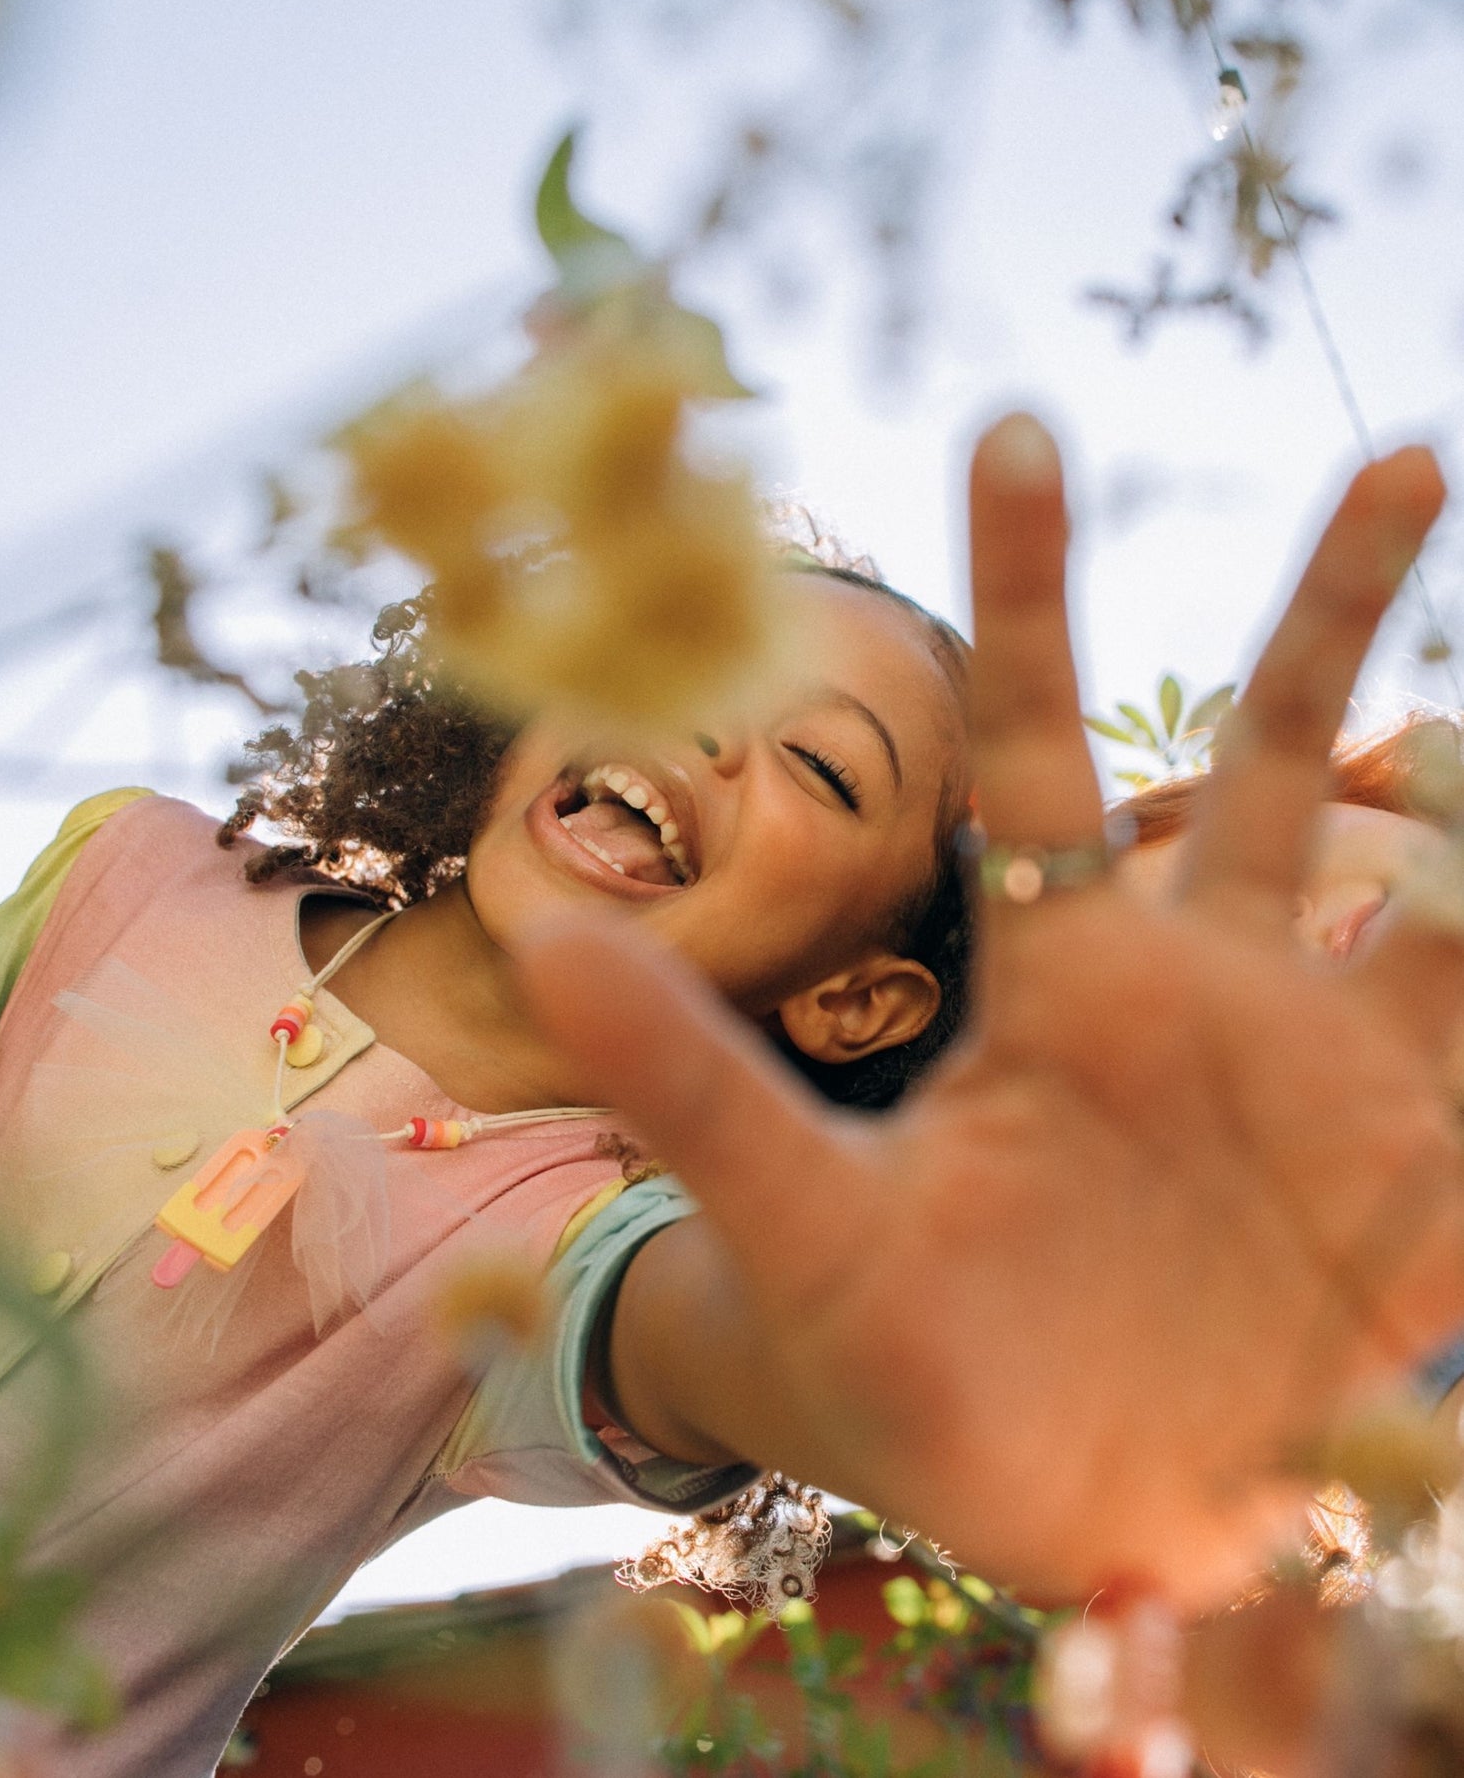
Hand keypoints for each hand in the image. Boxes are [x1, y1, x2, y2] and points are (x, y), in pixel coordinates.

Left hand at [520, 416, 1463, 1606]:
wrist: (1014, 1497)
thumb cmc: (885, 1349)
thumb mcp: (791, 1210)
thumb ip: (690, 1077)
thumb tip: (546, 929)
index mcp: (1056, 974)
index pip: (1041, 745)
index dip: (1030, 589)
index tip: (1011, 423)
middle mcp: (1199, 991)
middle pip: (1276, 762)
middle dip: (1334, 609)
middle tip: (1399, 451)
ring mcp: (1324, 1081)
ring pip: (1442, 889)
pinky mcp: (1420, 1190)